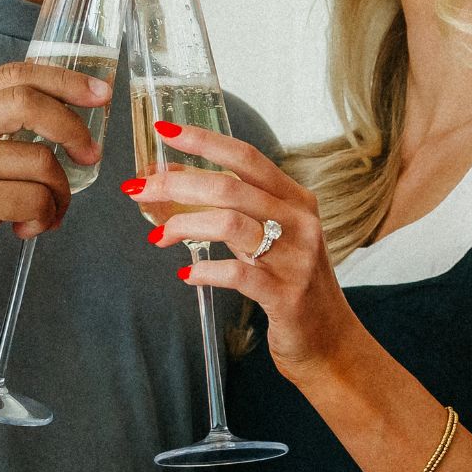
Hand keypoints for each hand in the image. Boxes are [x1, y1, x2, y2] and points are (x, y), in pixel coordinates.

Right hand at [0, 62, 110, 305]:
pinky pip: (35, 199)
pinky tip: (26, 228)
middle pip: (28, 102)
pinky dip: (44, 217)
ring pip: (40, 160)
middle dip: (72, 128)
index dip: (65, 80)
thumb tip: (66, 110)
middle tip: (91, 154)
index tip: (100, 92)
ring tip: (46, 212)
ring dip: (58, 192)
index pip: (14, 74)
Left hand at [123, 121, 366, 372]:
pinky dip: (204, 271)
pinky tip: (187, 274)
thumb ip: (239, 210)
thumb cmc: (293, 283)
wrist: (331, 340)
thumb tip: (181, 183)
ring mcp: (295, 258)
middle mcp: (299, 221)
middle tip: (140, 190)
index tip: (166, 131)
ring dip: (184, 225)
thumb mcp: (274, 236)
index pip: (247, 157)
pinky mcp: (285, 294)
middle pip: (229, 187)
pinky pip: (236, 274)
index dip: (205, 141)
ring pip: (229, 224)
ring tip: (160, 237)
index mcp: (296, 200)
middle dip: (176, 184)